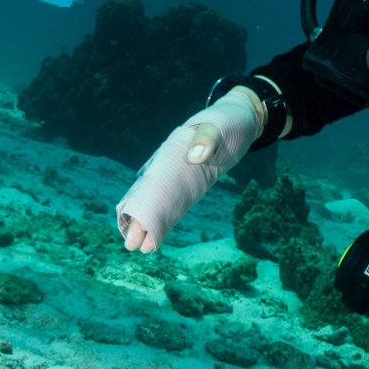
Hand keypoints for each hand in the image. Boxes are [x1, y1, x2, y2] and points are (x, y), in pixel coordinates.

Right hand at [114, 88, 262, 251]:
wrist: (237, 121)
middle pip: (147, 196)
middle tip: (132, 245)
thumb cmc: (225, 122)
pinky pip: (172, 202)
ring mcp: (176, 175)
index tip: (133, 222)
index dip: (140, 203)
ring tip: (142, 247)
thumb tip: (195, 158)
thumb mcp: (218, 126)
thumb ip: (207, 138)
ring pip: (157, 202)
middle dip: (139, 220)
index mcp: (168, 153)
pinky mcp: (188, 182)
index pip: (149, 182)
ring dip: (149, 223)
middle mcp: (166, 166)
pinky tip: (155, 235)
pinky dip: (163, 217)